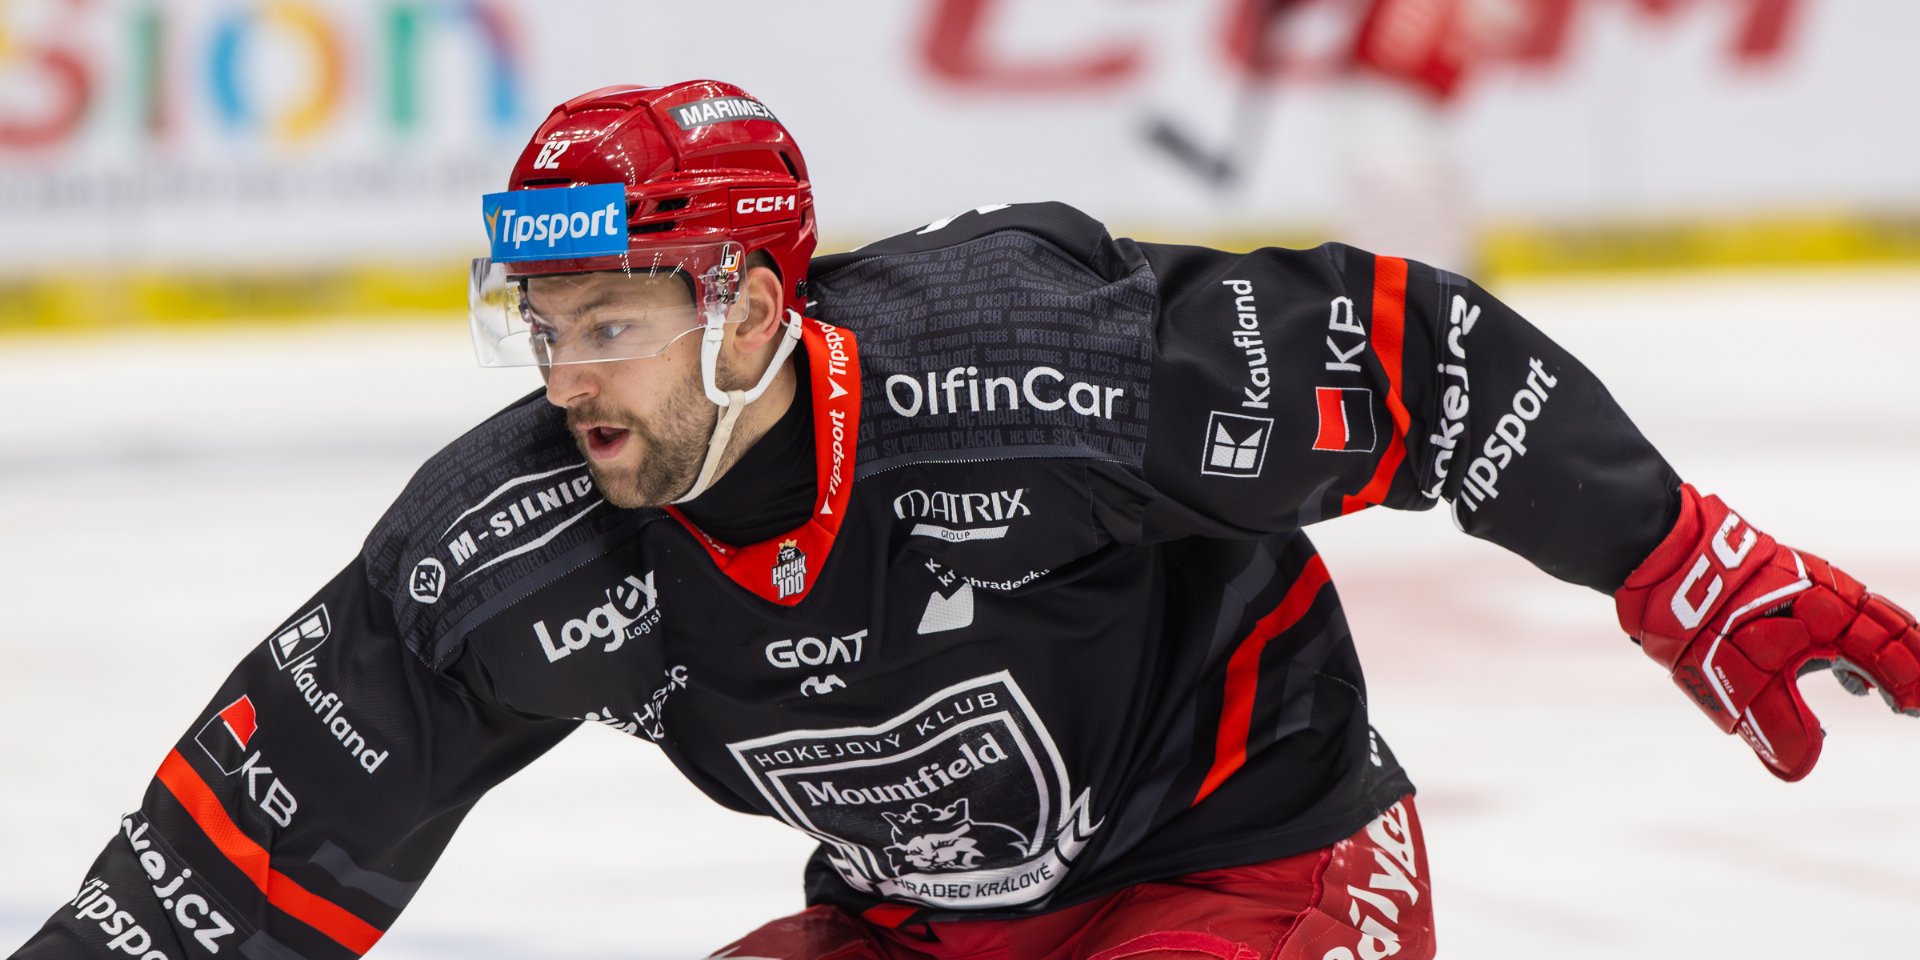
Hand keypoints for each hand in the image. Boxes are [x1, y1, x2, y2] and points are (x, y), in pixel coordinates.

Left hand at [1614, 484, 1919, 779]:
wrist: (1660, 561)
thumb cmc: (1706, 622)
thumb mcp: (1742, 688)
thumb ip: (1780, 729)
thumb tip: (1802, 769)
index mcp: (1835, 620)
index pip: (1890, 659)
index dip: (1910, 688)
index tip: (1915, 712)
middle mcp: (1831, 594)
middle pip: (1890, 630)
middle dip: (1908, 666)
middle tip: (1912, 702)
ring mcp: (1807, 581)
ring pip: (1862, 617)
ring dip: (1877, 653)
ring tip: (1873, 693)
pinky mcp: (1781, 578)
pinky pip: (1832, 609)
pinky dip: (1845, 640)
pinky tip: (1827, 668)